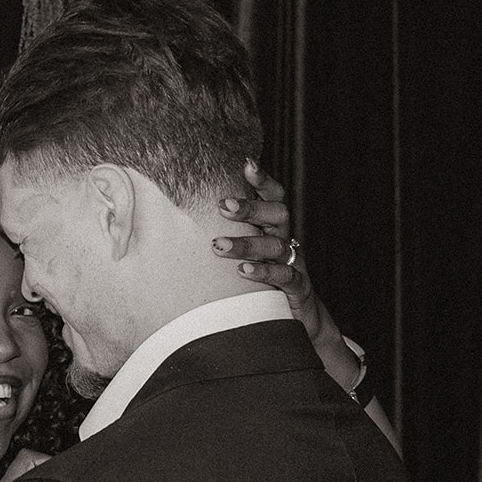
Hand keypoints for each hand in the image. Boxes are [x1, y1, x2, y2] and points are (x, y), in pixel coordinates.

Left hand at [212, 159, 359, 391]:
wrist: (298, 318)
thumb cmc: (263, 281)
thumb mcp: (248, 255)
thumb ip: (228, 235)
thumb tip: (183, 217)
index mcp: (275, 228)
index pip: (273, 197)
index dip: (262, 180)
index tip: (246, 163)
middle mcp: (287, 240)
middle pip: (276, 215)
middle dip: (249, 208)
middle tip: (221, 204)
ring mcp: (294, 263)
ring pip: (274, 246)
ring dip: (246, 244)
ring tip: (217, 246)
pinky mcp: (298, 289)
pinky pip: (284, 276)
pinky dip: (264, 273)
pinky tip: (243, 272)